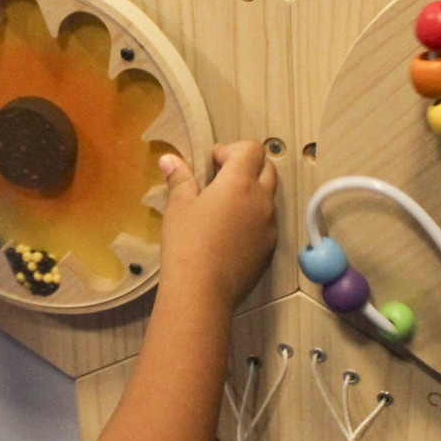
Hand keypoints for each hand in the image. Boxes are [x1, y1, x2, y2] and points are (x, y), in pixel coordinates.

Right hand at [156, 142, 277, 310]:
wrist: (203, 292)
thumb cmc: (187, 243)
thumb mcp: (179, 207)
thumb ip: (180, 179)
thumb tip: (170, 159)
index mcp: (240, 182)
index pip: (252, 148)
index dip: (231, 149)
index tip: (211, 164)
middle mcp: (263, 200)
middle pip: (267, 168)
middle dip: (247, 167)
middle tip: (219, 181)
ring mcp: (270, 225)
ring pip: (269, 197)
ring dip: (252, 194)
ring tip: (224, 210)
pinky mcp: (270, 249)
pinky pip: (267, 223)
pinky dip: (254, 219)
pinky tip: (230, 236)